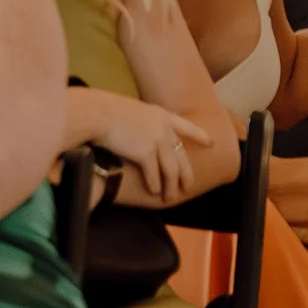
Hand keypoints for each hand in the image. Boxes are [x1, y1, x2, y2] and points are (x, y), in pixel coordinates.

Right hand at [94, 97, 216, 204]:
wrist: (97, 112)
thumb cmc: (104, 109)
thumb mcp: (131, 109)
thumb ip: (142, 122)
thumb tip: (139, 131)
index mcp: (161, 115)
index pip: (187, 126)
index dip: (200, 135)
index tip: (211, 142)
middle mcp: (164, 129)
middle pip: (182, 157)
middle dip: (186, 175)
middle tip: (188, 187)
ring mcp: (157, 141)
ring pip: (171, 170)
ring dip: (171, 186)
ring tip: (171, 198)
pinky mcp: (145, 153)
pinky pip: (154, 174)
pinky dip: (155, 185)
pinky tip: (155, 192)